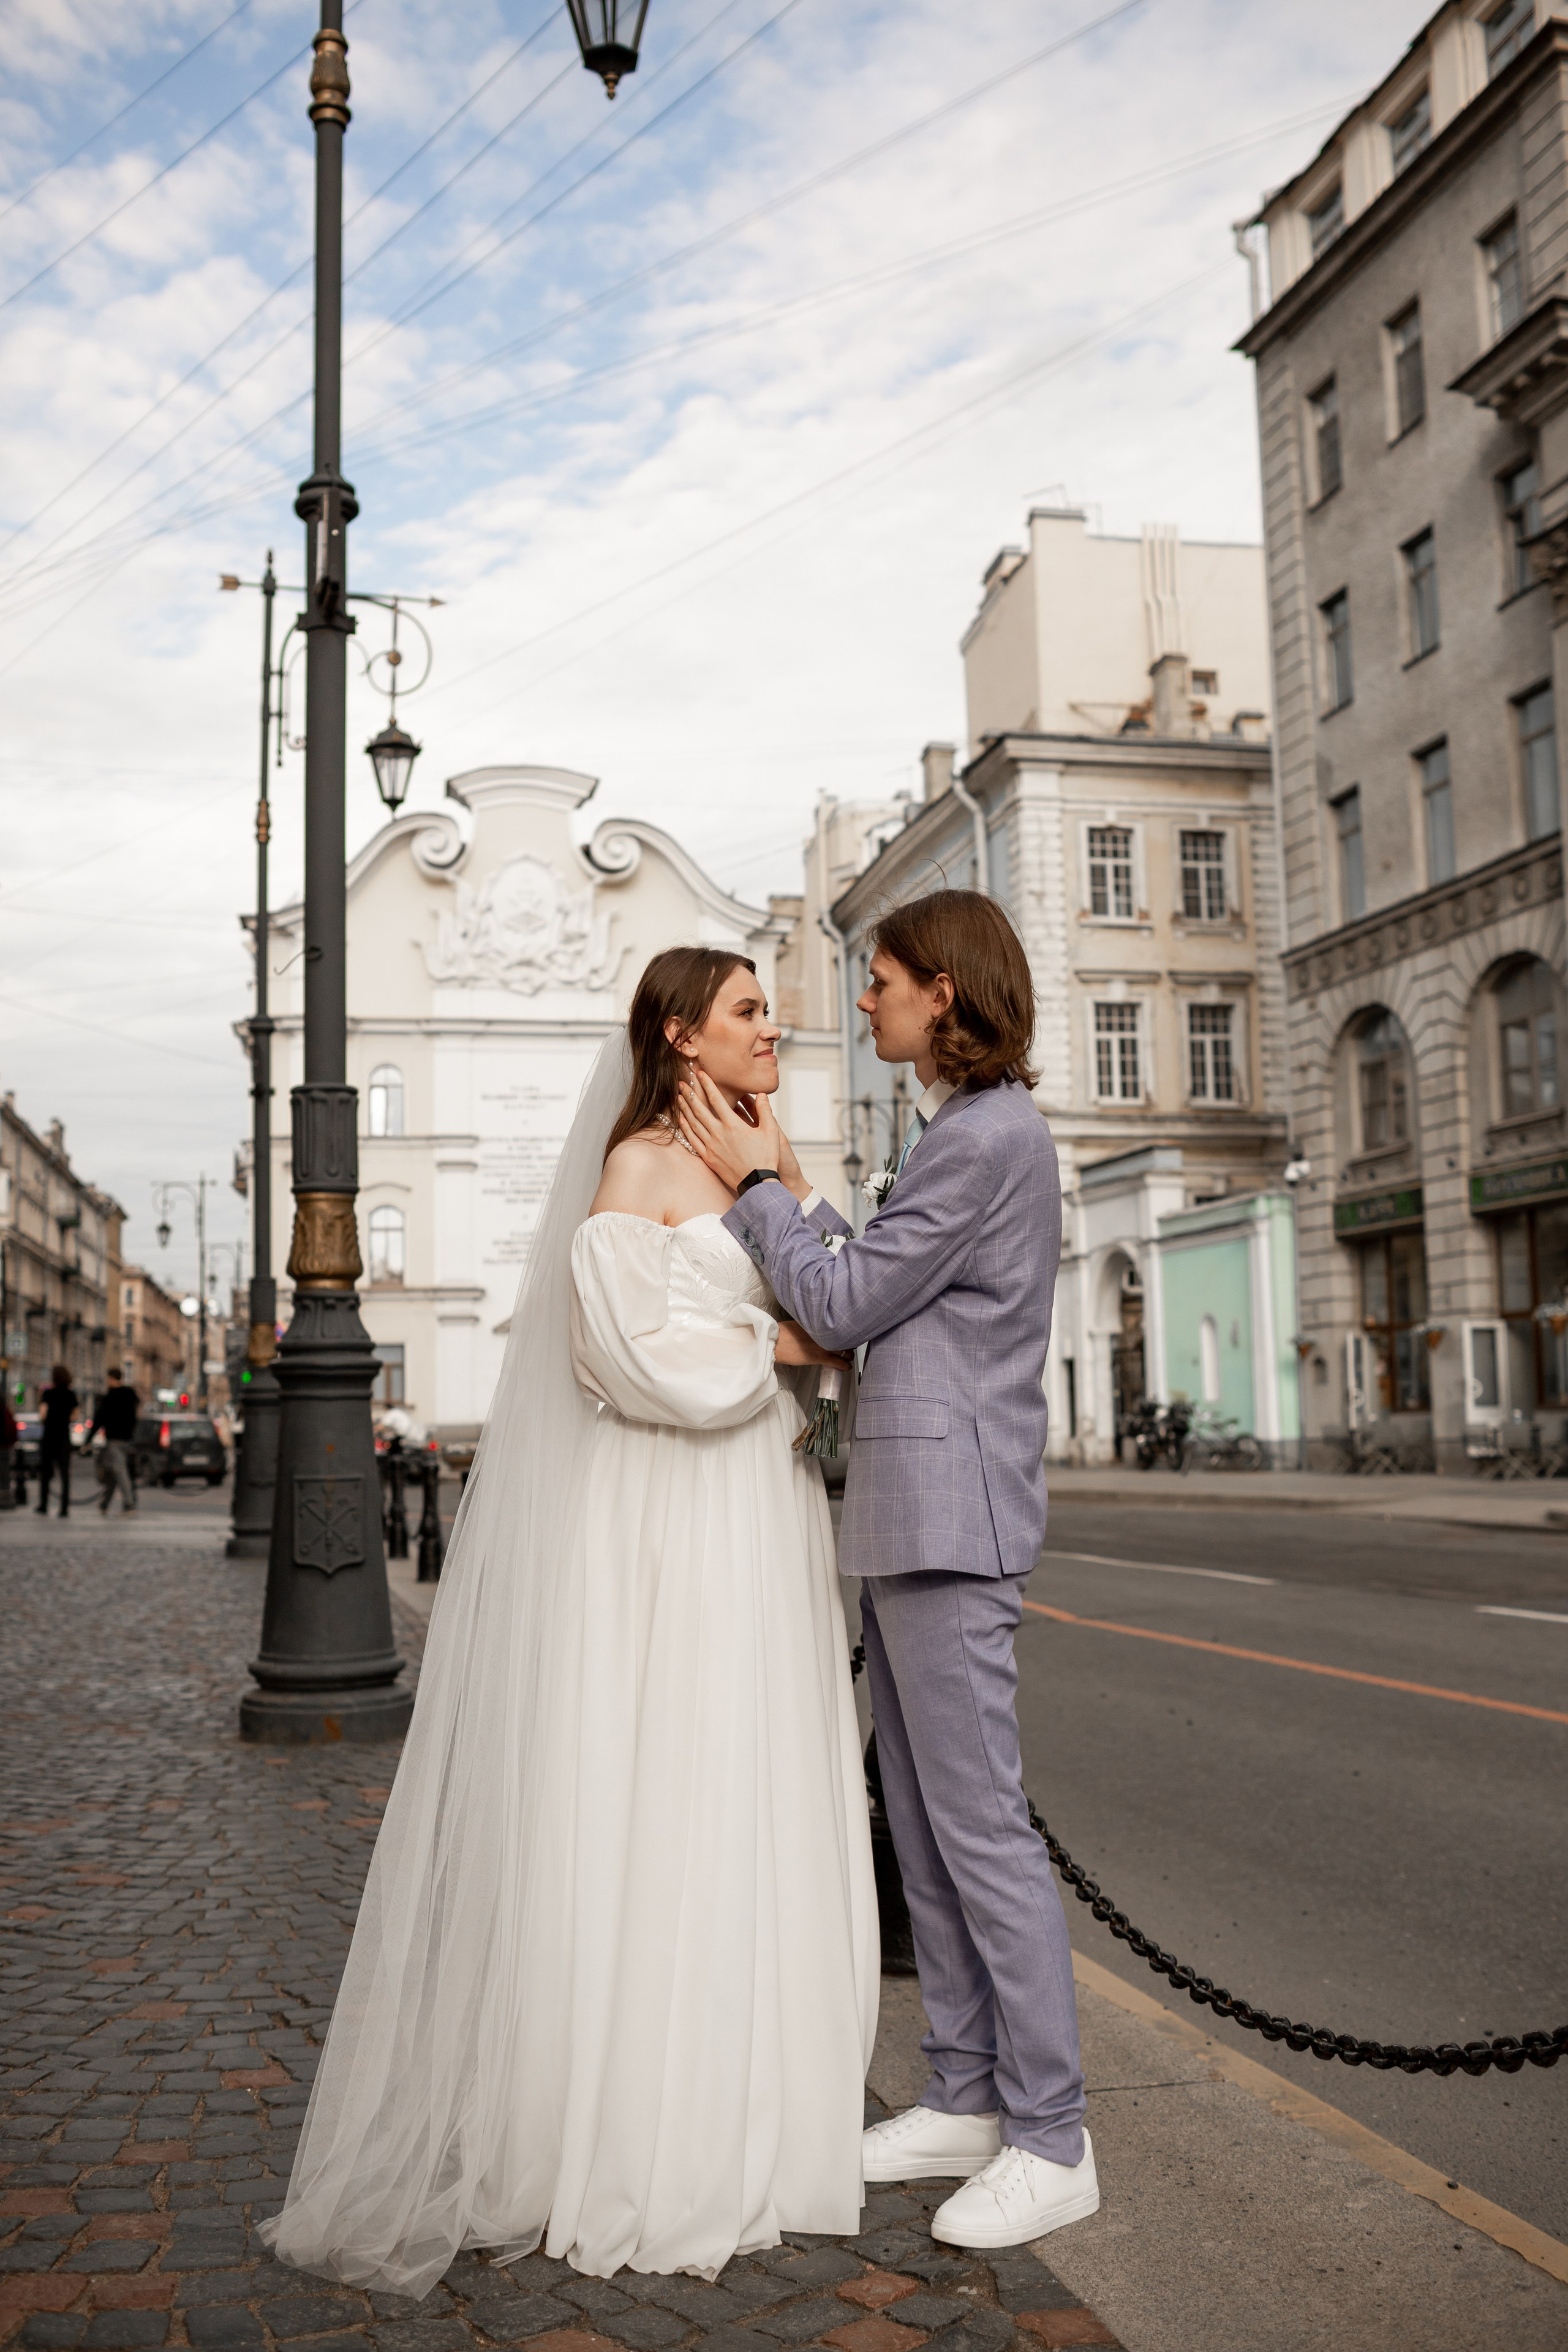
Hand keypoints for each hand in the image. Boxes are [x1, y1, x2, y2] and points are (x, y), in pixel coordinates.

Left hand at [679, 1069, 780, 1190]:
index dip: (708, 1084)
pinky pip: (693, 1140)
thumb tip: (761, 1094)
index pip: (717, 1099)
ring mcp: (711, 1146)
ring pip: (694, 1123)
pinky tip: (681, 1120)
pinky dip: (686, 1128)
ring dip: (685, 1109)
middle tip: (681, 1082)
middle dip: (690, 1094)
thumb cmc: (766, 1157)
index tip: (700, 1074)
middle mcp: (719, 1134)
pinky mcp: (708, 1158)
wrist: (758, 1183)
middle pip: (700, 1109)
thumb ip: (765, 1111)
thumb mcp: (771, 1131)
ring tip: (678, 1097)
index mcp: (733, 1125)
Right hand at [774, 1320, 850, 1371]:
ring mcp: (824, 1345)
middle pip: (844, 1338)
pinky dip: (844, 1365)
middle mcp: (824, 1333)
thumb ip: (811, 1325)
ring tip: (848, 1356)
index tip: (844, 1334)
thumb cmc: (783, 1332)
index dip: (843, 1331)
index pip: (837, 1327)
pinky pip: (838, 1362)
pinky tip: (847, 1367)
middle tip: (848, 1346)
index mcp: (819, 1323)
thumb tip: (816, 1327)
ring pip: (844, 1351)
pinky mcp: (820, 1357)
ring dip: (848, 1355)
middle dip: (847, 1343)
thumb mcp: (799, 1322)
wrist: (776, 1342)